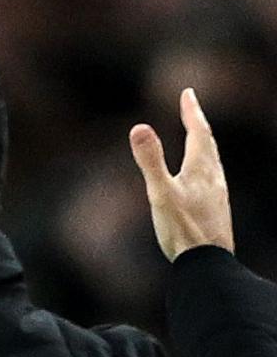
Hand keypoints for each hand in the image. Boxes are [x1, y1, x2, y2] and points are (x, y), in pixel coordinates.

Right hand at [129, 88, 234, 261]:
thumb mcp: (160, 193)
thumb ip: (150, 161)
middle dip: (198, 124)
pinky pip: (212, 179)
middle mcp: (214, 179)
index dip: (192, 111)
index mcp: (201, 170)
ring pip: (213, 162)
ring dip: (204, 145)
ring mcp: (218, 196)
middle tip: (191, 108)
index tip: (187, 93)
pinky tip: (201, 180)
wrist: (208, 264)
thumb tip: (138, 127)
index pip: (198, 132)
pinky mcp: (217, 211)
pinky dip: (205, 167)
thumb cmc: (183, 231)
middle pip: (208, 144)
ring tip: (197, 139)